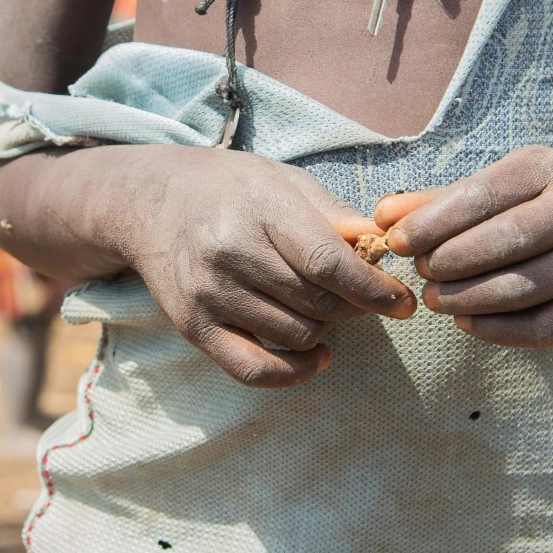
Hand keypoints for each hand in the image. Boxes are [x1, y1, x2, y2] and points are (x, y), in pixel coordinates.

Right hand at [124, 156, 415, 388]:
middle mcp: (231, 254)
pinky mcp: (193, 327)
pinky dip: (293, 372)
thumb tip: (383, 242)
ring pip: (294, 335)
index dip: (372, 289)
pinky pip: (254, 370)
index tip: (402, 302)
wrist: (149, 201)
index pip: (327, 263)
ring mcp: (210, 294)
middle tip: (363, 298)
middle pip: (316, 303)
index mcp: (259, 210)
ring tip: (327, 309)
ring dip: (325, 330)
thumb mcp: (282, 180)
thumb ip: (333, 214)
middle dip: (354, 307)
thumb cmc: (229, 187)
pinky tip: (316, 357)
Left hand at [377, 147, 552, 346]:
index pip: (483, 195)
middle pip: (507, 240)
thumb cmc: (510, 211)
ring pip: (522, 288)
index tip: (397, 242)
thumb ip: (427, 205)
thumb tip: (382, 219)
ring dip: (467, 298)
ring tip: (433, 298)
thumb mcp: (474, 193)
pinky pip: (539, 328)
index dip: (434, 222)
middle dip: (451, 260)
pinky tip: (464, 321)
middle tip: (419, 271)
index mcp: (545, 169)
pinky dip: (495, 330)